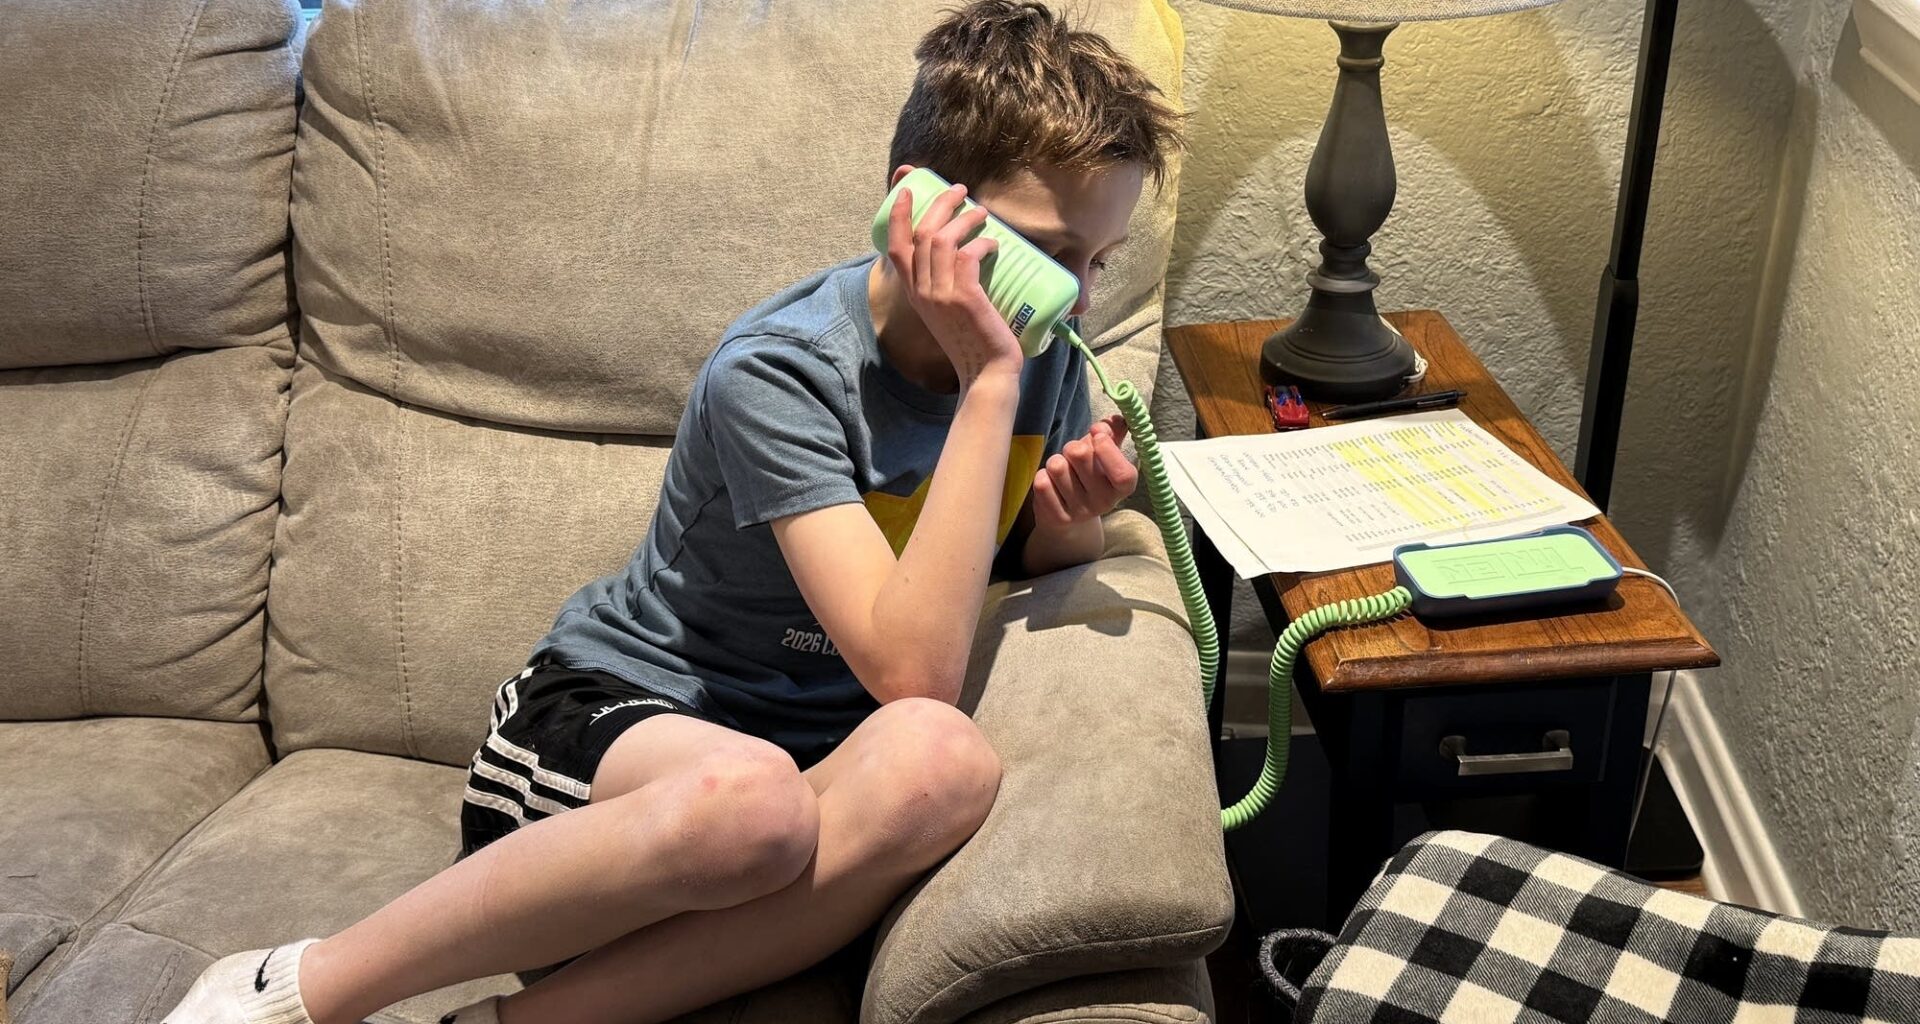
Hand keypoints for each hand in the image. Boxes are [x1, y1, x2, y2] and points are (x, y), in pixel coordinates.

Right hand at [884, 175, 1024, 385]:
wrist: (985, 373)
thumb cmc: (973, 342)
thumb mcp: (948, 311)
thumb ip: (946, 286)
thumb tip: (964, 255)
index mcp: (914, 294)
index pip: (895, 247)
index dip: (899, 215)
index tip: (907, 190)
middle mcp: (922, 292)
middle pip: (921, 233)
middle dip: (940, 204)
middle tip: (960, 190)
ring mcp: (940, 294)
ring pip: (942, 239)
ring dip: (964, 218)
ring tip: (982, 212)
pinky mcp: (964, 298)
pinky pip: (968, 255)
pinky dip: (982, 243)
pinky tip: (994, 244)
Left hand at [1032, 415, 1136, 526]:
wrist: (1070, 514)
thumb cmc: (1089, 475)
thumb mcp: (1106, 454)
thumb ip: (1113, 433)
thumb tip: (1115, 421)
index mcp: (1122, 487)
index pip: (1122, 474)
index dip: (1107, 449)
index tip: (1096, 433)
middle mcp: (1105, 502)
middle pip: (1080, 455)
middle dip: (1072, 446)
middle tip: (1073, 454)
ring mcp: (1081, 511)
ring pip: (1057, 467)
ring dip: (1056, 461)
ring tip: (1061, 470)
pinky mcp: (1058, 517)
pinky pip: (1042, 483)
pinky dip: (1042, 476)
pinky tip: (1051, 484)